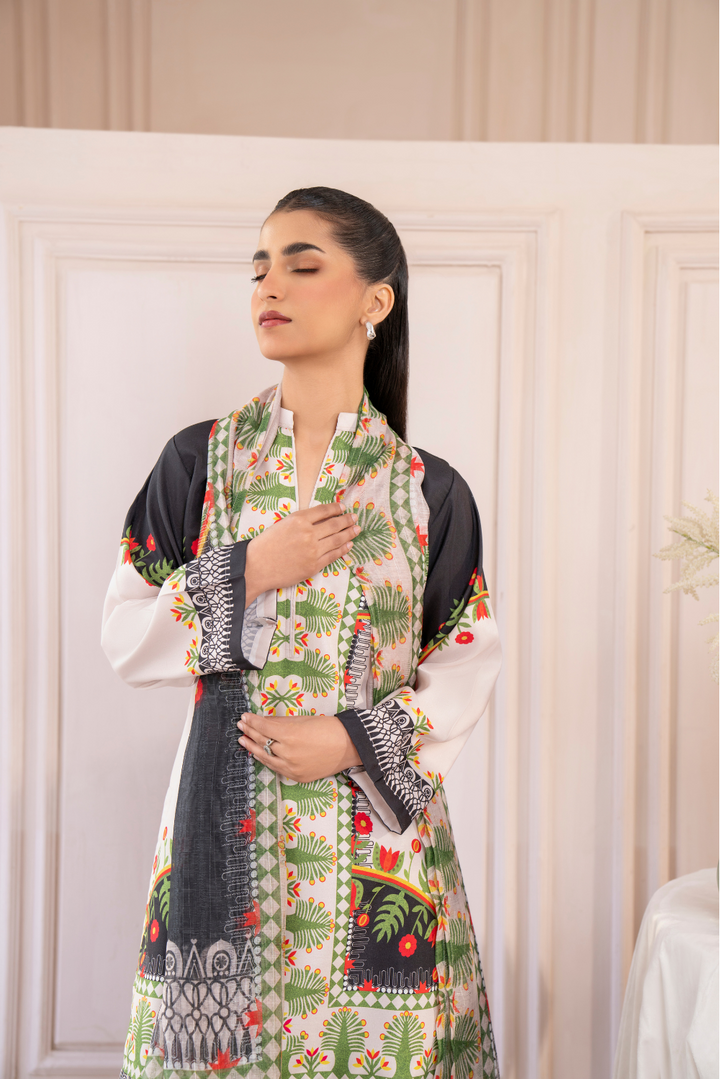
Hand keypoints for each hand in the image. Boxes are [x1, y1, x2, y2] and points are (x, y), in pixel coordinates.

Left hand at [237, 711, 361, 781]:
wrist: (349, 746)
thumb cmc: (328, 728)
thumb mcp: (302, 720)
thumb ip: (280, 722)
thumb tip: (263, 721)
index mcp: (290, 735)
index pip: (264, 728)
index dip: (252, 721)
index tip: (245, 716)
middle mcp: (288, 753)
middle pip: (262, 742)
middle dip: (250, 732)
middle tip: (241, 725)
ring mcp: (291, 768)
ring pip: (266, 757)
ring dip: (253, 748)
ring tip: (243, 740)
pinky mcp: (296, 776)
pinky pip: (276, 768)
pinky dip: (266, 759)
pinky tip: (259, 753)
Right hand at [244, 503, 358, 606]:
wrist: (257, 566)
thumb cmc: (266, 544)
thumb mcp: (283, 524)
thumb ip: (301, 521)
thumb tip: (321, 519)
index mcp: (299, 520)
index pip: (323, 511)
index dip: (336, 508)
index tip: (342, 507)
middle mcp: (308, 533)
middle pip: (334, 524)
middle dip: (346, 520)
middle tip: (354, 517)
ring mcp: (313, 550)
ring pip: (337, 539)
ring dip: (349, 533)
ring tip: (356, 529)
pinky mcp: (314, 565)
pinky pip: (333, 555)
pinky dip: (343, 549)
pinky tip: (349, 545)